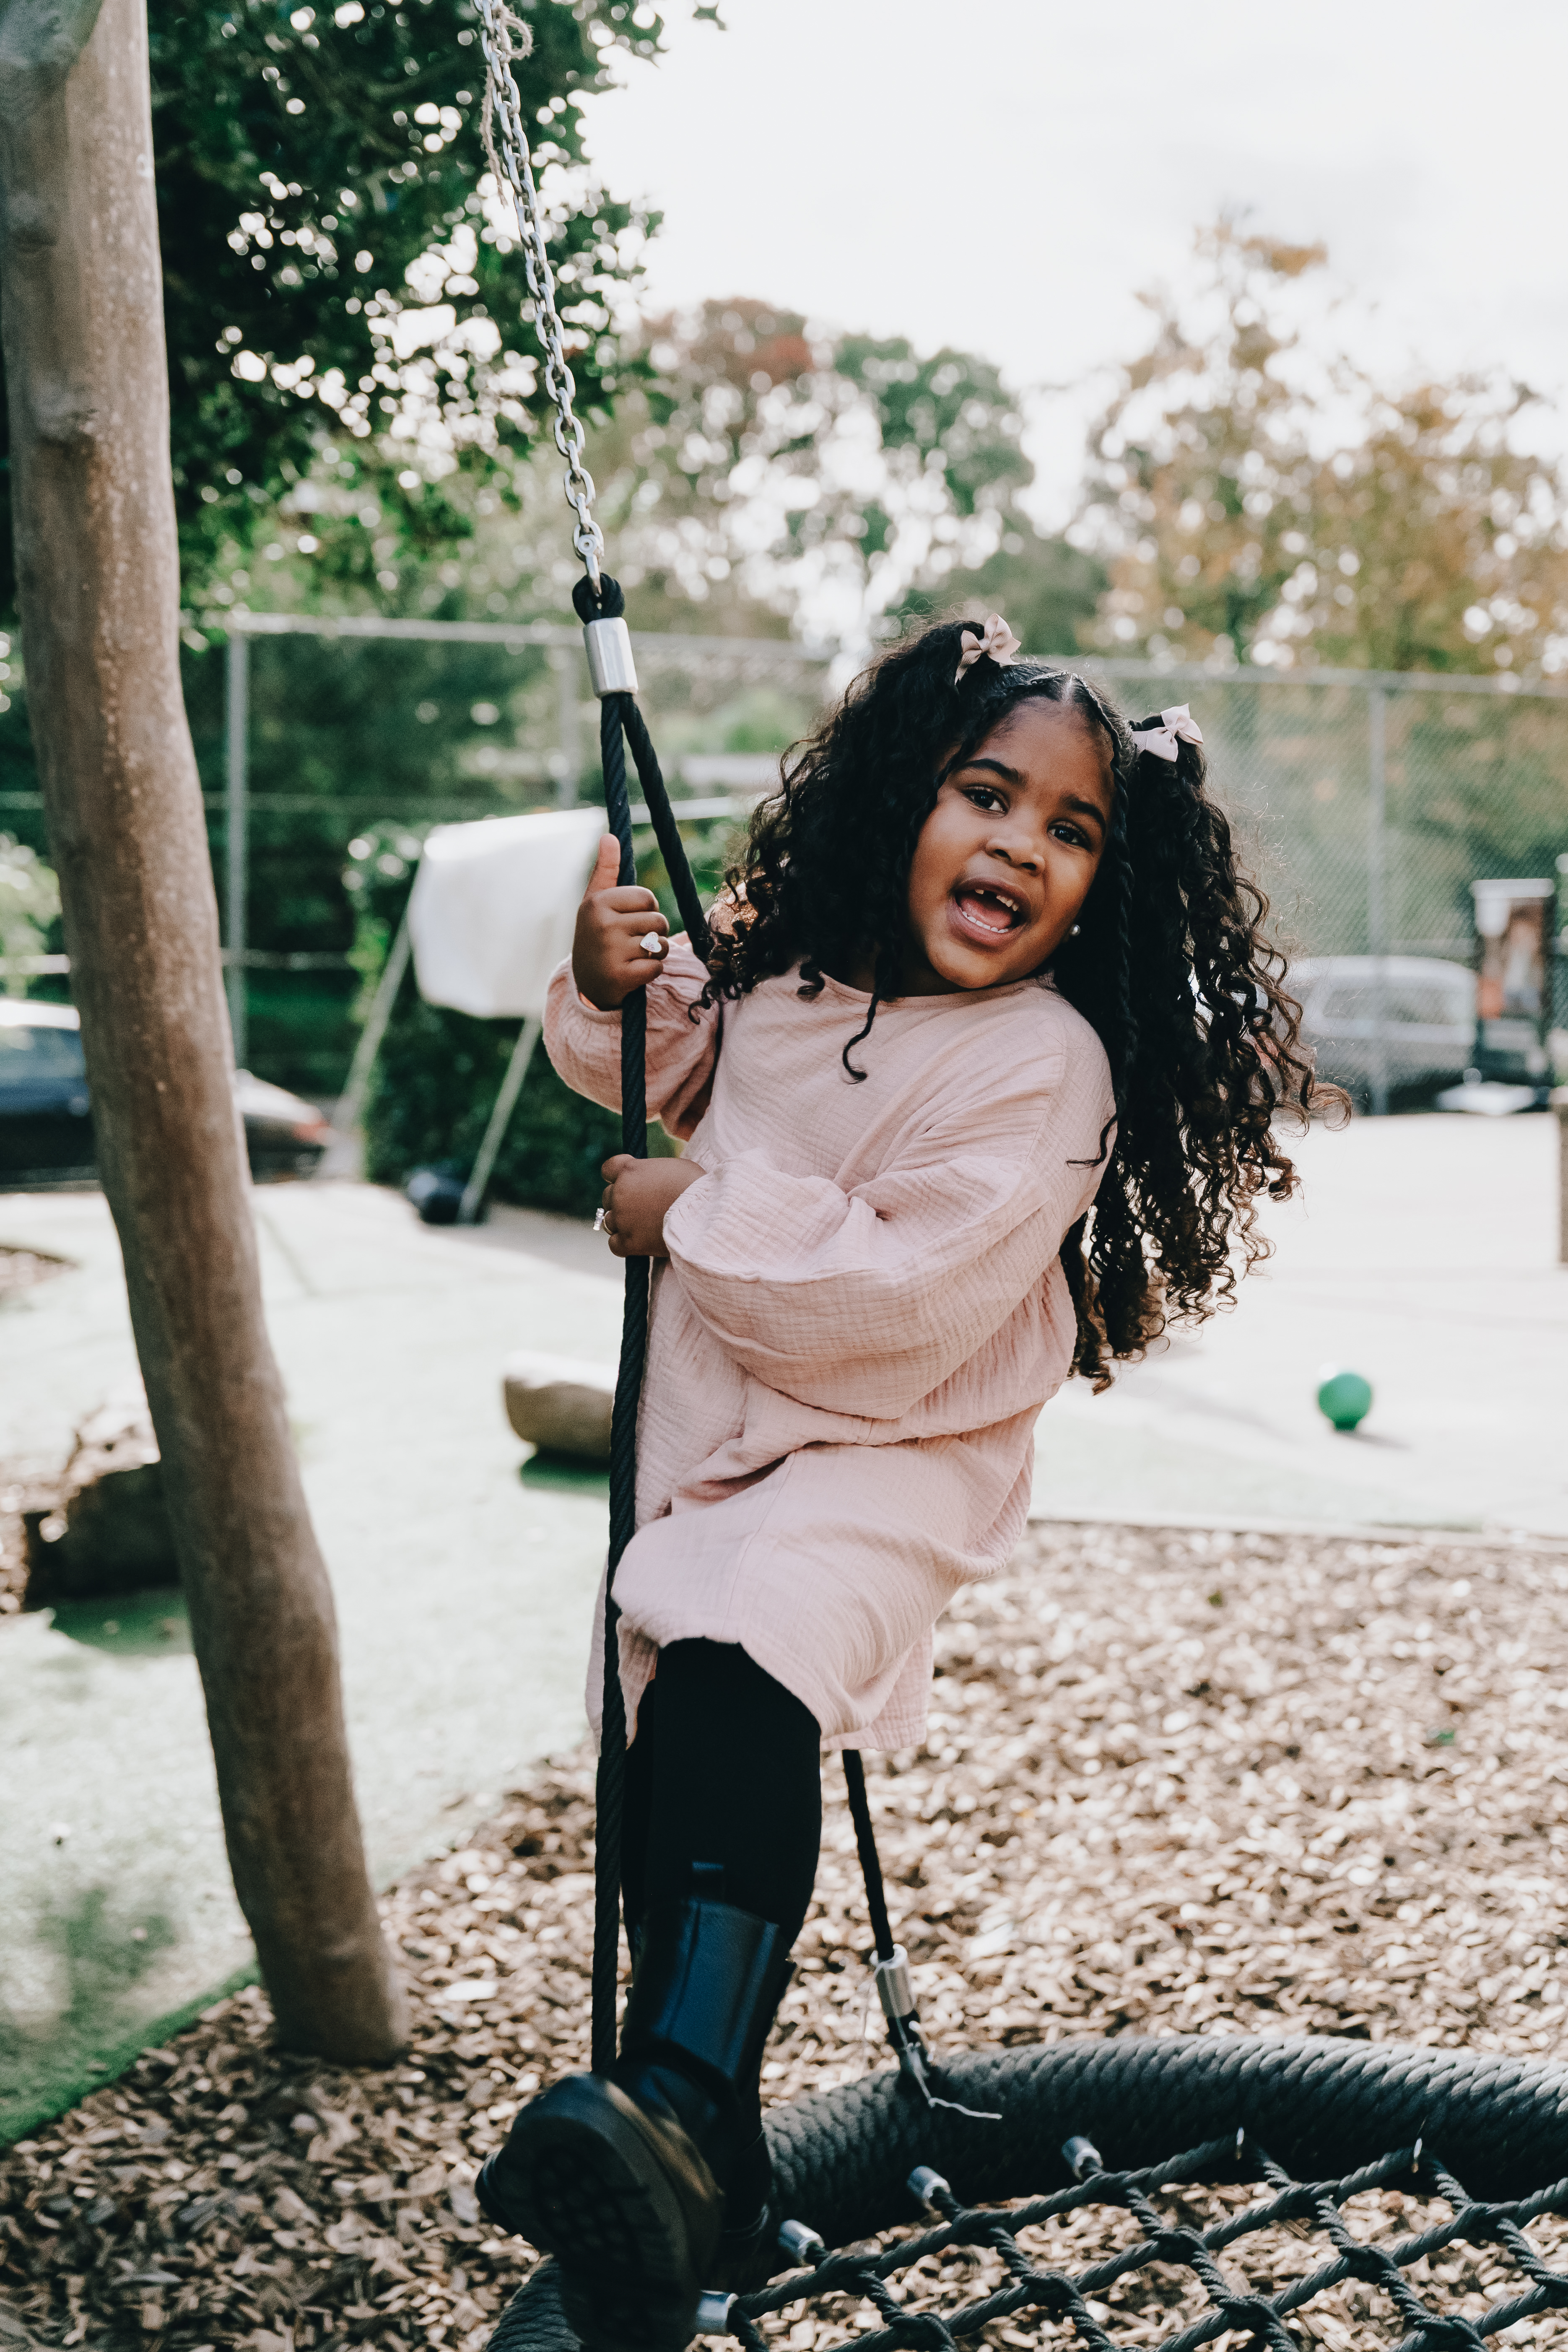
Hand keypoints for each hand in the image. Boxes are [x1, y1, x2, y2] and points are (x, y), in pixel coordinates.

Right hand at [572, 835, 669, 1009]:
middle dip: (653, 932)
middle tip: (631, 942)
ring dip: (655, 952)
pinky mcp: (620, 976)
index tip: (628, 920)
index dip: (646, 910)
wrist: (586, 983)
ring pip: (661, 944)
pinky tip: (632, 972)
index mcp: (598, 902)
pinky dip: (650, 972)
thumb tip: (609, 836)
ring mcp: (610, 951)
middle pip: (658, 920)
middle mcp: (602, 924)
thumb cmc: (596, 935)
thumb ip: (607, 870)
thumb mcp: (596, 901)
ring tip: (633, 956)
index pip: (648, 898)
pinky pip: (657, 966)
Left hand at [598, 1153, 705, 1258]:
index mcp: (629, 1170)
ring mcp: (622, 1218)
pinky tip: (639, 1242)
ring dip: (622, 1223)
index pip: (608, 1169)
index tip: (630, 1182)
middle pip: (608, 1196)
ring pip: (609, 1221)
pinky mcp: (628, 1242)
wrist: (704, 1213)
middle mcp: (620, 1192)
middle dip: (622, 1201)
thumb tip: (651, 1181)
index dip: (617, 1176)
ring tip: (643, 1225)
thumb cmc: (696, 1186)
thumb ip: (652, 1173)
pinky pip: (614, 1244)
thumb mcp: (672, 1167)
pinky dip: (624, 1244)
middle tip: (643, 1207)